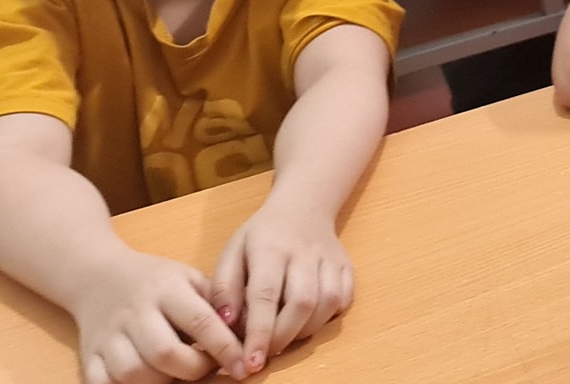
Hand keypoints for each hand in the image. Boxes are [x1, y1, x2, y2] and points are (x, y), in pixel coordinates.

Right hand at [73, 249, 243, 383]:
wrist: (98, 277)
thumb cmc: (156, 281)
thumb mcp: (190, 278)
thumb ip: (217, 303)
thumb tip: (249, 332)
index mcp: (166, 288)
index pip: (200, 321)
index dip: (225, 347)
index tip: (244, 365)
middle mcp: (135, 312)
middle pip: (165, 352)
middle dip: (195, 370)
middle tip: (210, 369)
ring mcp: (108, 336)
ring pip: (133, 372)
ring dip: (162, 382)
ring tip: (179, 376)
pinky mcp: (89, 356)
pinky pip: (103, 383)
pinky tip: (148, 381)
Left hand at [210, 204, 352, 374]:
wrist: (303, 206)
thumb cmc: (261, 235)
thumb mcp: (232, 253)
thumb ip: (223, 288)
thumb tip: (225, 324)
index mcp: (269, 248)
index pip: (265, 295)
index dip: (259, 333)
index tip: (251, 364)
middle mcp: (303, 252)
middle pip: (302, 302)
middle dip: (284, 337)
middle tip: (265, 355)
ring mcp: (330, 258)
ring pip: (327, 303)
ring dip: (305, 331)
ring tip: (285, 338)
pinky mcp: (346, 266)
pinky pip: (344, 299)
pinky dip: (328, 318)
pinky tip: (308, 320)